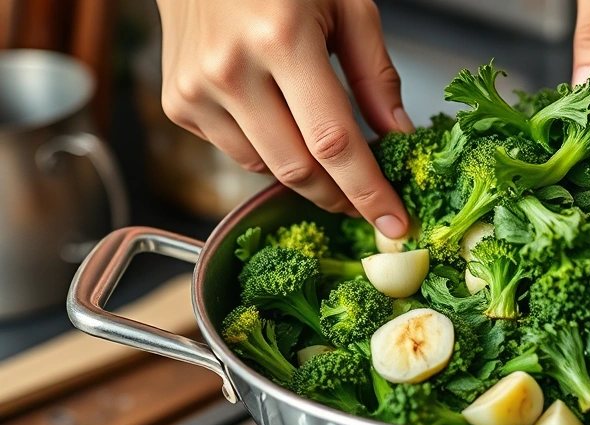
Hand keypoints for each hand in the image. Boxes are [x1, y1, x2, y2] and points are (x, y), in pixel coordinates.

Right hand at [156, 0, 411, 236]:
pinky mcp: (178, 104)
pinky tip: (277, 118)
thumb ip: (375, 75)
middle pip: (298, 169)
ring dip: (305, 173)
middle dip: (340, 196)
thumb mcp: (347, 5)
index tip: (394, 225)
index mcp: (281, 38)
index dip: (368, 192)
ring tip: (324, 147)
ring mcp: (196, 90)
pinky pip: (237, 153)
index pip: (333, 141)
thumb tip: (399, 137)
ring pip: (267, 169)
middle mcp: (231, 69)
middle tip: (368, 203)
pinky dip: (268, 151)